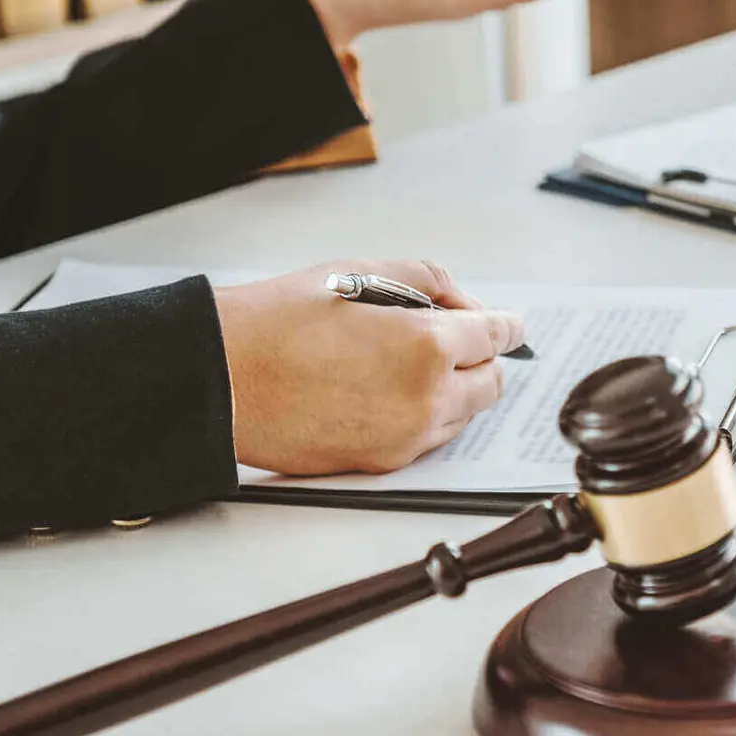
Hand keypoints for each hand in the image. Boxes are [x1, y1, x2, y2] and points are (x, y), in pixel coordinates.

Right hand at [213, 260, 525, 475]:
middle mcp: (427, 397)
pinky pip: (429, 439)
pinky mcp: (382, 463)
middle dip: (483, 358)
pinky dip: (428, 415)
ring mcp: (406, 437)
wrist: (223, 378)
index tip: (512, 326)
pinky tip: (395, 392)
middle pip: (491, 382)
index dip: (508, 327)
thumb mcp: (359, 272)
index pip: (495, 336)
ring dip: (457, 389)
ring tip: (415, 364)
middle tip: (462, 341)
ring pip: (464, 416)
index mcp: (428, 345)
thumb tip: (465, 303)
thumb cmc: (279, 322)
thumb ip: (427, 281)